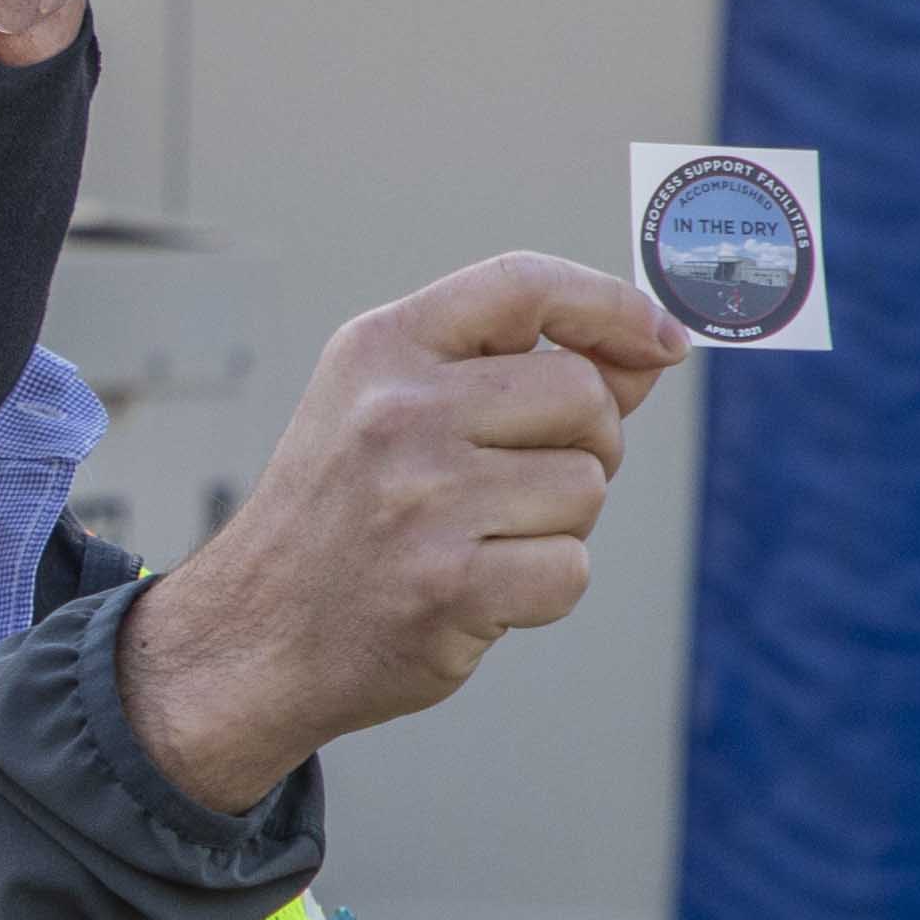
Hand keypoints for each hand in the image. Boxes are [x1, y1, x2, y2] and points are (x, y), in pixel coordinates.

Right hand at [119, 254, 688, 811]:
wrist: (256, 635)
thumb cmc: (342, 516)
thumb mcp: (392, 407)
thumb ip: (513, 372)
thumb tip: (651, 349)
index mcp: (383, 349)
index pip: (523, 284)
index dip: (611, 304)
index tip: (663, 339)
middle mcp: (399, 413)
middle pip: (583, 395)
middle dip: (590, 442)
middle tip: (534, 480)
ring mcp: (422, 501)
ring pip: (586, 488)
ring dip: (561, 523)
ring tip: (485, 539)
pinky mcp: (447, 587)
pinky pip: (568, 570)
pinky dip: (543, 589)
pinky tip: (481, 591)